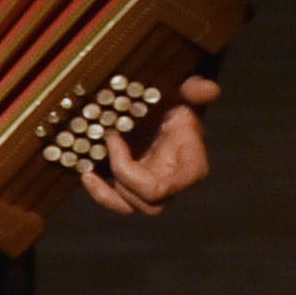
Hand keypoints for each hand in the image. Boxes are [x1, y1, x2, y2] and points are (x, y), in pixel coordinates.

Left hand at [78, 74, 219, 218]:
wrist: (166, 109)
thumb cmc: (177, 103)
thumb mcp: (183, 93)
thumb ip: (195, 90)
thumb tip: (209, 88)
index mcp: (190, 167)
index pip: (159, 189)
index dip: (129, 172)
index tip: (114, 138)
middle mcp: (173, 184)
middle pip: (147, 204)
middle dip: (120, 178)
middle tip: (105, 142)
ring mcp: (154, 188)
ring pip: (130, 206)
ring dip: (105, 191)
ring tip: (87, 170)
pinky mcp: (136, 185)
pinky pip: (118, 200)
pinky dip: (100, 191)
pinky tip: (86, 172)